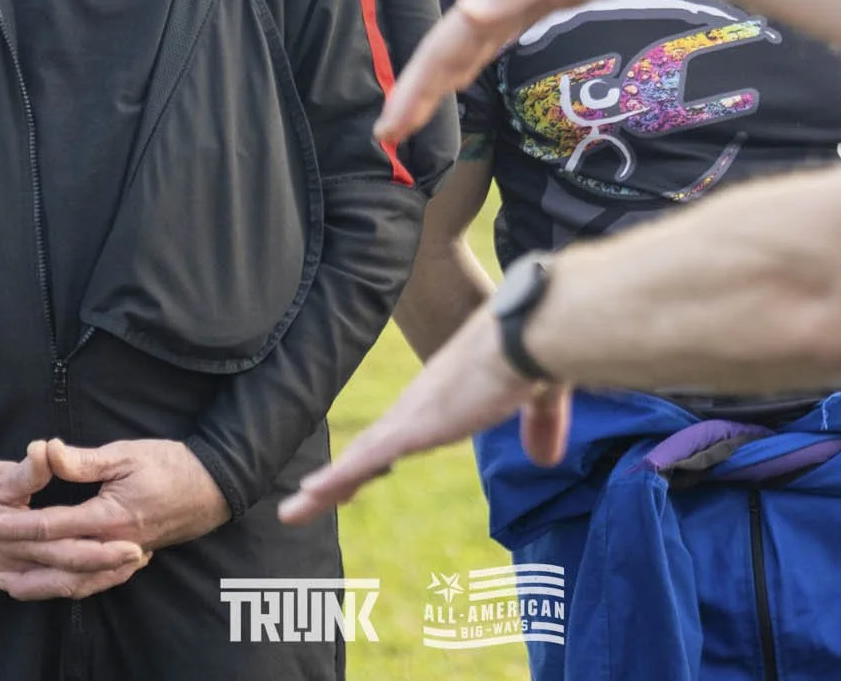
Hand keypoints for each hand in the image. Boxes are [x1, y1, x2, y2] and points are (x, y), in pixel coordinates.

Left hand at [0, 438, 227, 593]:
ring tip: (8, 585)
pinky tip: (52, 586)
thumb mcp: (126, 454)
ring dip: (39, 586)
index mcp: (109, 517)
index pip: (50, 526)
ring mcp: (124, 557)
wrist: (213, 487)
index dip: (14, 526)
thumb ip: (83, 460)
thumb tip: (47, 450)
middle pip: (57, 564)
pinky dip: (70, 588)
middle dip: (19, 562)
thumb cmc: (170, 464)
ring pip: (75, 583)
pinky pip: (96, 583)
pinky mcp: (132, 559)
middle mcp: (114, 545)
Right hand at [0, 443, 148, 600]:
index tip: (133, 544)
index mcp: (17, 538)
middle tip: (140, 558)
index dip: (102, 552)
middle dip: (107, 570)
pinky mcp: (13, 565)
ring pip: (60, 584)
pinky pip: (49, 581)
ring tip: (127, 566)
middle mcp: (17, 561)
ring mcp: (14, 567)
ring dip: (94, 578)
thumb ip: (27, 468)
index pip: (68, 553)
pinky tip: (94, 569)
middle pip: (70, 575)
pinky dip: (74, 577)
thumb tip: (47, 450)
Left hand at [277, 305, 572, 524]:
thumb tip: (545, 458)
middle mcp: (422, 402)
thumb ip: (540, 426)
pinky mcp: (416, 425)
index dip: (379, 452)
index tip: (359, 472)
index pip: (404, 430)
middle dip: (344, 473)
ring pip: (360, 456)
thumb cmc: (538, 351)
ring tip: (295, 509)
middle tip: (312, 496)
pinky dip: (338, 479)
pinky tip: (310, 495)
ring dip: (328, 485)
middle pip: (372, 444)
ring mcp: (415, 413)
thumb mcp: (540, 399)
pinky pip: (367, 459)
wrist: (532, 331)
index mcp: (447, 394)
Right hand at [372, 0, 679, 146]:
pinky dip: (465, 66)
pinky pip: (485, 44)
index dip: (413, 86)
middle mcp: (492, 0)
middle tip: (387, 136)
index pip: (441, 48)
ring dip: (433, 82)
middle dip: (414, 93)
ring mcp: (511, 4)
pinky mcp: (532, 8)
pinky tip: (459, 79)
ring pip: (460, 50)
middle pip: (443, 52)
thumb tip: (468, 13)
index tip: (388, 127)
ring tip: (409, 118)